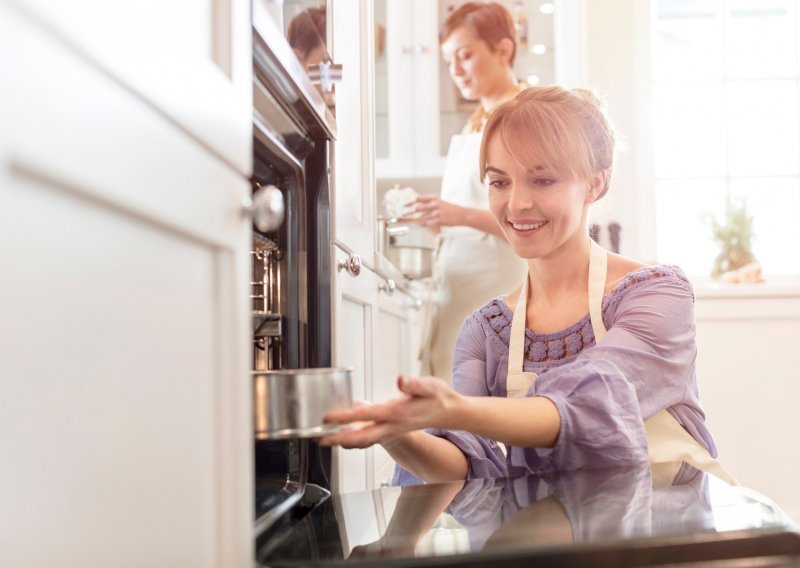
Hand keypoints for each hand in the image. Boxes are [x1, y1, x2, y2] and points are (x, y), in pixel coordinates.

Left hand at [318, 375, 460, 448]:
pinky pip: (370, 438)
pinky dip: (355, 439)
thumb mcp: (430, 385)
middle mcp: (393, 425)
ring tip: (326, 441)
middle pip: (362, 437)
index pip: (366, 416)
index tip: (329, 418)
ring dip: (345, 442)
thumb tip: (401, 380)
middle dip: (339, 440)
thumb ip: (414, 384)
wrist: (449, 412)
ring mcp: (392, 431)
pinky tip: (345, 436)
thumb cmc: (438, 397)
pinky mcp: (392, 430)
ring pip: (365, 441)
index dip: (346, 418)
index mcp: (397, 413)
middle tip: (319, 440)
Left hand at [400, 195, 462, 233]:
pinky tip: (419, 225)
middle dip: (409, 211)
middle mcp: (434, 204)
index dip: (410, 200)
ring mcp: (437, 212)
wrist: (461, 214)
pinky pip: (428, 223)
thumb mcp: (439, 202)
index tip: (403, 203)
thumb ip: (429, 204)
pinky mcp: (439, 220)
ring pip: (421, 217)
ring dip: (413, 220)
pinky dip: (423, 225)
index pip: (419, 198)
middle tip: (402, 213)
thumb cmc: (449, 209)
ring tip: (407, 221)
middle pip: (418, 207)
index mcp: (434, 198)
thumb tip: (417, 206)